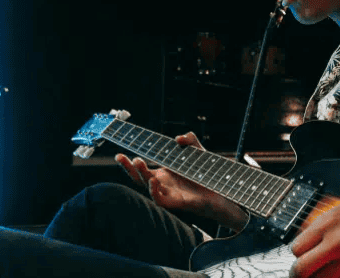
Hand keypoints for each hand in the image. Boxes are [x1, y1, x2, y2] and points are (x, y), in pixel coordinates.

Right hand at [116, 132, 247, 229]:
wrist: (220, 191)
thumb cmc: (205, 174)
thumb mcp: (198, 152)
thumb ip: (190, 141)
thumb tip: (179, 137)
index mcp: (163, 173)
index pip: (142, 168)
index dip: (129, 162)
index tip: (119, 153)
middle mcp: (162, 184)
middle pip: (139, 177)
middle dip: (128, 167)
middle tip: (120, 156)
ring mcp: (168, 193)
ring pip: (147, 187)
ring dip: (140, 174)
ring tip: (137, 161)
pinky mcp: (176, 202)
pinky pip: (159, 200)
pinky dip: (153, 191)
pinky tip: (153, 180)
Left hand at [289, 187, 339, 277]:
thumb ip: (329, 225)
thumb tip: (312, 240)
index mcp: (330, 221)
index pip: (296, 248)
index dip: (297, 255)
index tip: (301, 257)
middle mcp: (338, 240)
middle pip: (302, 269)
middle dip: (299, 274)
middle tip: (303, 275)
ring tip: (326, 274)